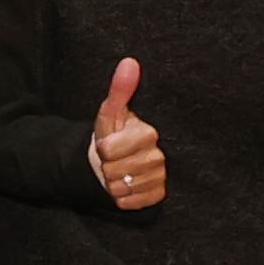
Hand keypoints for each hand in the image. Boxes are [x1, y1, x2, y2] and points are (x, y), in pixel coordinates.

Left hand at [88, 54, 166, 211]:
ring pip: (121, 188)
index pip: (109, 150)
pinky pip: (130, 202)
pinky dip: (122, 197)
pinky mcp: (158, 195)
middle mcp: (159, 156)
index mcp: (149, 133)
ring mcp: (160, 177)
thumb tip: (130, 62)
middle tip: (112, 159)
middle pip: (114, 171)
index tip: (107, 143)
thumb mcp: (110, 112)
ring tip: (118, 171)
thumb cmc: (113, 134)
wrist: (117, 161)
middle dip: (106, 166)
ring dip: (112, 182)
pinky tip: (125, 185)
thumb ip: (119, 89)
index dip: (102, 148)